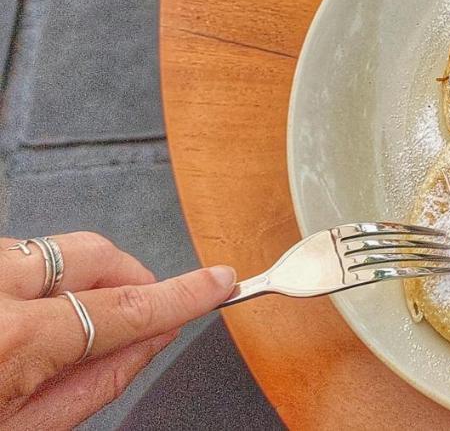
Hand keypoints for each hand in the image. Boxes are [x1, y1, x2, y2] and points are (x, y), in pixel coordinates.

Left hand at [0, 232, 235, 429]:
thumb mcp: (25, 427)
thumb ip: (97, 382)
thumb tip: (156, 337)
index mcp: (11, 340)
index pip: (124, 308)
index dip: (181, 295)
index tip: (216, 283)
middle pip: (97, 256)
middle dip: (128, 280)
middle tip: (132, 316)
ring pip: (59, 249)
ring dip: (74, 284)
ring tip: (53, 331)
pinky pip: (22, 253)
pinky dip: (37, 281)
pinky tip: (22, 318)